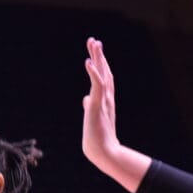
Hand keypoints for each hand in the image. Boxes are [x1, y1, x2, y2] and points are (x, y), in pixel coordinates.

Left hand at [82, 38, 123, 167]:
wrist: (103, 152)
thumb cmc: (97, 137)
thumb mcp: (92, 117)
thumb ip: (90, 106)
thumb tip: (85, 99)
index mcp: (105, 100)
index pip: (103, 77)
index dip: (100, 63)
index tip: (95, 50)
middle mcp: (107, 97)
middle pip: (104, 71)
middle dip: (99, 55)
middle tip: (94, 40)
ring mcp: (103, 100)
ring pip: (102, 74)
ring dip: (98, 58)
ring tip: (94, 44)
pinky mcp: (98, 105)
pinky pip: (97, 85)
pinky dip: (93, 73)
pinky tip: (88, 62)